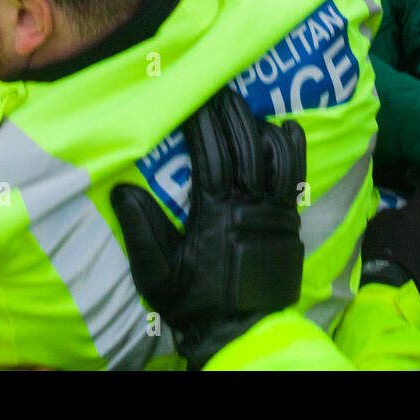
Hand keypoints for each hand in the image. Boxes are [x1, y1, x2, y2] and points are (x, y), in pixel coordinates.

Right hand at [111, 86, 305, 368]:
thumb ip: (142, 230)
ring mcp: (274, 211)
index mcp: (215, 214)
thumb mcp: (157, 272)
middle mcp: (248, 205)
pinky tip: (287, 126)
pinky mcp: (290, 220)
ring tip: (245, 104)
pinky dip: (293, 149)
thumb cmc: (193, 301)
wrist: (239, 332)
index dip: (204, 124)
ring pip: (272, 156)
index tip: (195, 98)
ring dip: (259, 125)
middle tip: (221, 87)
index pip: (210, 156)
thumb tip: (123, 189)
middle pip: (243, 147)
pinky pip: (296, 176)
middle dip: (231, 114)